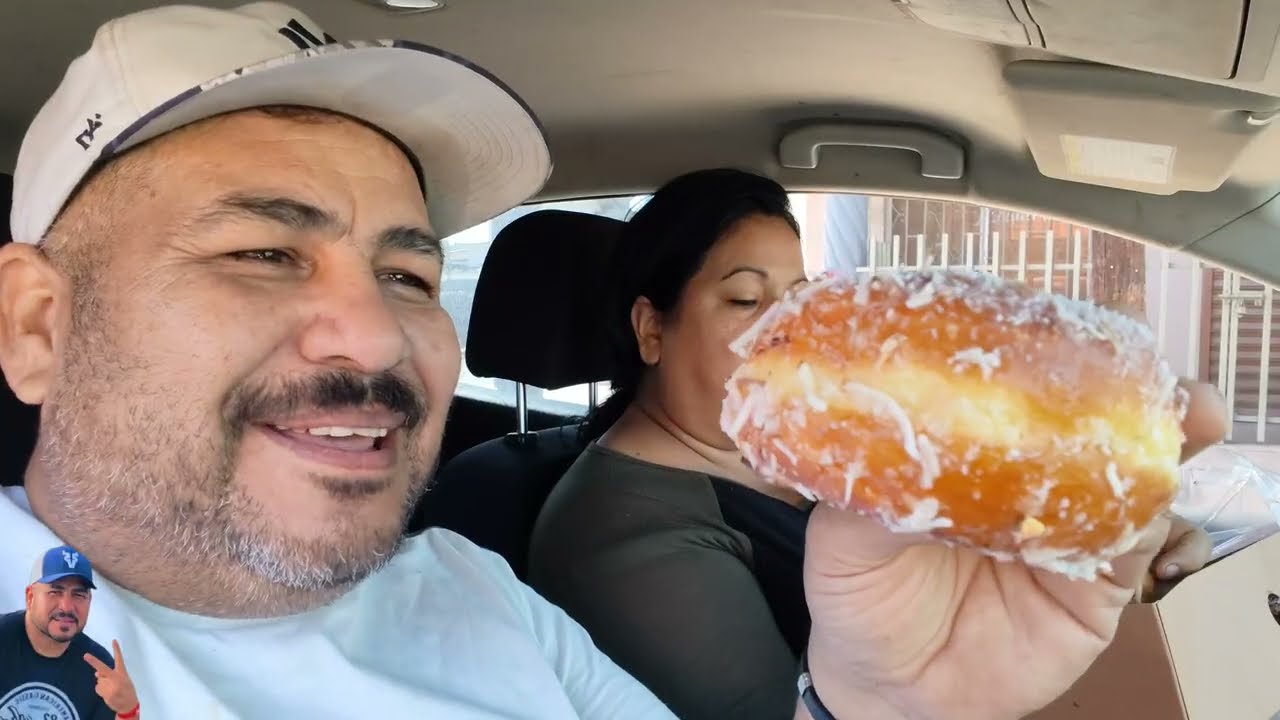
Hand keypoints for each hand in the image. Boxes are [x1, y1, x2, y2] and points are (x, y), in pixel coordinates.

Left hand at [84, 640, 138, 715]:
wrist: (128, 705)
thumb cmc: (126, 691)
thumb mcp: (122, 681)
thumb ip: (110, 675)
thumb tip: (96, 674)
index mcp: (121, 673)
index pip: (119, 659)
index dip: (116, 650)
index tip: (114, 640)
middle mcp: (116, 677)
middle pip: (102, 668)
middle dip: (93, 662)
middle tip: (85, 655)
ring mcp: (111, 685)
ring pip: (99, 680)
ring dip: (102, 684)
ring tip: (111, 690)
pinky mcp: (107, 693)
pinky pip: (98, 688)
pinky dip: (100, 690)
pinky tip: (108, 694)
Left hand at [800, 379, 1228, 719]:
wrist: (889, 693)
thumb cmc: (859, 602)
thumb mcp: (842, 539)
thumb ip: (867, 491)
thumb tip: (883, 433)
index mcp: (967, 455)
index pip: (1016, 395)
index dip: (1050, 359)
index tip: (1074, 332)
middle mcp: (1024, 483)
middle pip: (1089, 426)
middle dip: (1134, 392)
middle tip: (1157, 372)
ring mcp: (1064, 532)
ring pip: (1130, 480)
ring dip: (1165, 446)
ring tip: (1187, 420)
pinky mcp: (1095, 588)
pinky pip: (1133, 549)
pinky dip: (1151, 522)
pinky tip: (1153, 502)